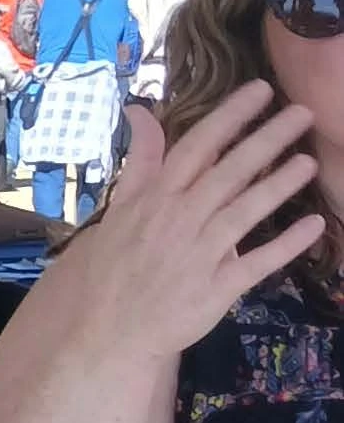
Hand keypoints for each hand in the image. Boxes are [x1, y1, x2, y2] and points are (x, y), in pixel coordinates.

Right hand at [93, 86, 325, 353]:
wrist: (107, 331)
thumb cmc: (113, 269)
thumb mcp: (120, 209)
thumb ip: (141, 161)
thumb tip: (139, 110)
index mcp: (156, 199)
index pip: (197, 147)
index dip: (230, 117)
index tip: (261, 91)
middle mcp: (180, 221)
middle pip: (229, 172)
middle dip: (267, 140)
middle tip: (303, 113)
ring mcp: (200, 255)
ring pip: (246, 212)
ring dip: (280, 185)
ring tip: (310, 161)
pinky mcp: (217, 289)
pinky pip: (257, 262)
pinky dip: (286, 244)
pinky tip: (314, 225)